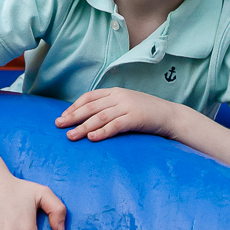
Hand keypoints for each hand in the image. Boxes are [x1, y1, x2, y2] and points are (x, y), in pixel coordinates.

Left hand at [56, 87, 177, 141]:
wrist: (170, 116)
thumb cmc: (147, 113)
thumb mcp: (126, 104)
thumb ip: (110, 107)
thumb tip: (89, 117)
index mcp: (115, 91)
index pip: (89, 97)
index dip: (74, 106)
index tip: (63, 116)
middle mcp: (119, 96)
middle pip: (90, 106)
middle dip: (73, 116)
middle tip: (59, 125)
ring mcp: (127, 106)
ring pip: (100, 116)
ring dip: (83, 127)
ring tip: (71, 136)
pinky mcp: (135, 118)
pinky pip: (115, 125)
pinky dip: (102, 132)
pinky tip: (91, 137)